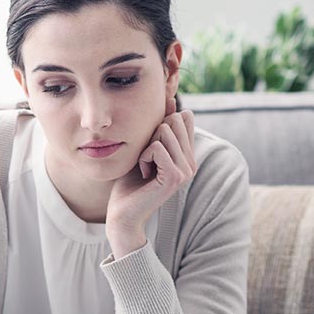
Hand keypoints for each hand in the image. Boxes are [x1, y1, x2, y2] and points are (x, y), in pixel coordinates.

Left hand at [106, 98, 195, 258]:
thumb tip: (171, 100)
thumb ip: (159, 128)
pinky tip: (143, 174)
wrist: (122, 213)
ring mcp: (186, 170)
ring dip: (145, 148)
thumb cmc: (129, 183)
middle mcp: (191, 162)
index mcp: (188, 155)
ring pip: (164, 132)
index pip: (183, 119)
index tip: (150, 150)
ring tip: (145, 168)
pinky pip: (156, 148)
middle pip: (173, 121)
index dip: (160, 126)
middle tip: (146, 160)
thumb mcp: (145, 149)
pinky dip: (143, 157)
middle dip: (151, 135)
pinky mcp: (175, 177)